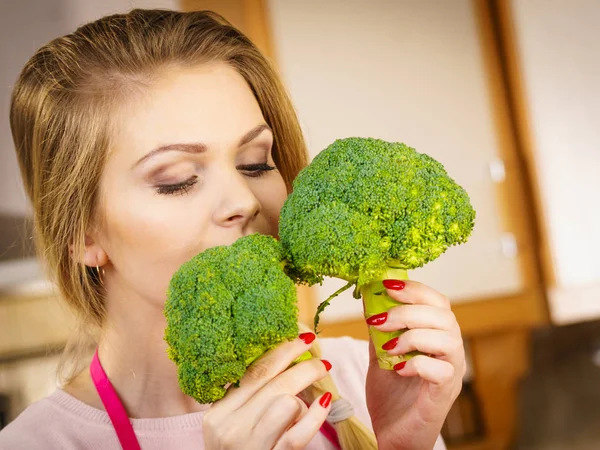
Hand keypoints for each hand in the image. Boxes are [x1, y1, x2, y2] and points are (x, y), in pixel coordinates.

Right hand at [203, 333, 331, 449]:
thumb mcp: (233, 425)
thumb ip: (249, 398)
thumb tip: (284, 360)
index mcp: (218, 411)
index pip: (253, 369)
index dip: (282, 350)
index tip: (304, 339)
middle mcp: (226, 426)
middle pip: (272, 380)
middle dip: (303, 366)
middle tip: (322, 362)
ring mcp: (246, 445)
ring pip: (285, 401)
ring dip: (303, 400)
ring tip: (308, 406)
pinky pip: (297, 433)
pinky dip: (315, 416)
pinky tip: (324, 405)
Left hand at [364, 280, 464, 449]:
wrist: (392, 435)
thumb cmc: (391, 395)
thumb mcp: (381, 353)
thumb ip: (380, 328)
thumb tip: (368, 296)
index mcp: (436, 336)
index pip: (437, 301)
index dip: (414, 289)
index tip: (386, 285)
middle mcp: (450, 351)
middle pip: (443, 315)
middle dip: (408, 310)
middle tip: (378, 320)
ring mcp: (451, 372)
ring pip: (447, 338)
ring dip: (412, 336)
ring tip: (388, 347)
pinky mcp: (445, 393)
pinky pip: (440, 369)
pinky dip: (416, 363)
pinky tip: (397, 369)